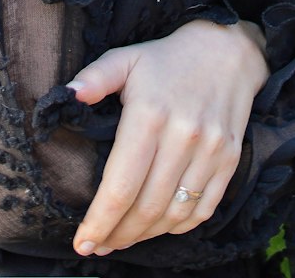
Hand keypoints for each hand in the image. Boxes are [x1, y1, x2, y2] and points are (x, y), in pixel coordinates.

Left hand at [66, 18, 268, 257]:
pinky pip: (204, 209)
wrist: (227, 49)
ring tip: (121, 239)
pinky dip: (178, 226)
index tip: (81, 241)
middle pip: (146, 207)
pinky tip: (158, 227)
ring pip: (174, 214)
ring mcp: (210, 151)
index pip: (121, 185)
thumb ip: (95, 77)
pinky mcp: (229, 160)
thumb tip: (65, 95)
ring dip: (145, 236)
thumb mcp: (127, 58)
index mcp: (149, 114)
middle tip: (97, 244)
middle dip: (117, 235)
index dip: (99, 220)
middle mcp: (182, 136)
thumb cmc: (167, 58)